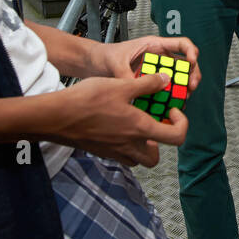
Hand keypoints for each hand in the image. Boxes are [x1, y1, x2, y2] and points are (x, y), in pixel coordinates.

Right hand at [41, 74, 187, 167]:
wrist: (57, 117)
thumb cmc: (87, 101)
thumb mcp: (122, 85)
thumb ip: (147, 84)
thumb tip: (165, 80)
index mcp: (140, 129)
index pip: (177, 137)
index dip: (181, 123)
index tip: (171, 111)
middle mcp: (130, 146)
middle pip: (156, 158)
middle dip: (160, 143)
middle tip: (154, 122)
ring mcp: (114, 152)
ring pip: (138, 159)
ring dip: (143, 146)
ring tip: (136, 124)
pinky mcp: (101, 152)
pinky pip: (121, 155)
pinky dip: (125, 145)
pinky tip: (117, 125)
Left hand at [94, 35, 201, 89]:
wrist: (95, 65)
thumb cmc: (106, 56)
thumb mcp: (116, 63)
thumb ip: (127, 74)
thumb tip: (137, 87)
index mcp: (155, 46)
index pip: (181, 44)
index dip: (191, 51)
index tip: (192, 62)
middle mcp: (160, 58)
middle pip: (185, 64)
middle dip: (192, 75)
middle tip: (191, 87)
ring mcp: (158, 72)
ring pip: (179, 79)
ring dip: (183, 89)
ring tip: (183, 99)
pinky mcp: (152, 85)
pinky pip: (166, 91)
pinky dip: (170, 98)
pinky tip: (169, 106)